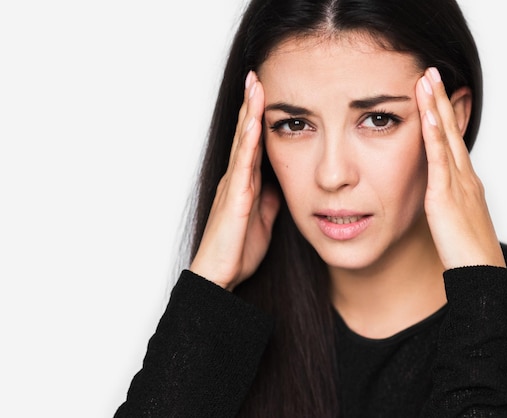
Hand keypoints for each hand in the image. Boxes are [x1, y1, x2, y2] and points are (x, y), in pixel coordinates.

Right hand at [190, 71, 280, 289]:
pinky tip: (253, 124)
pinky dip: (248, 143)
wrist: (219, 277)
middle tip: (256, 76)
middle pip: (245, 135)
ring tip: (254, 87)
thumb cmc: (237, 250)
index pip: (253, 143)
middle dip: (251, 105)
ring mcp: (233, 187)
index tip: (264, 92)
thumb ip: (268, 200)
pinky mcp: (234, 200)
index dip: (258, 117)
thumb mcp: (262, 220)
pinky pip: (242, 166)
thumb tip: (278, 184)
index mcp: (244, 183)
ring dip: (249, 114)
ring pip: (243, 143)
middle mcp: (236, 179)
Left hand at [416, 67, 504, 269]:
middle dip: (441, 100)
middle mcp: (464, 177)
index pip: (452, 141)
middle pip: (451, 131)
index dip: (443, 116)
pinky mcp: (447, 197)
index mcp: (465, 183)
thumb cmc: (469, 253)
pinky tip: (427, 117)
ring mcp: (457, 184)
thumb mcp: (457, 221)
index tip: (434, 93)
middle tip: (431, 72)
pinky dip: (434, 137)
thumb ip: (449, 203)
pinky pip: (440, 161)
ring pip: (446, 138)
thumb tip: (438, 196)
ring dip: (436, 108)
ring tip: (427, 80)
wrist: (481, 276)